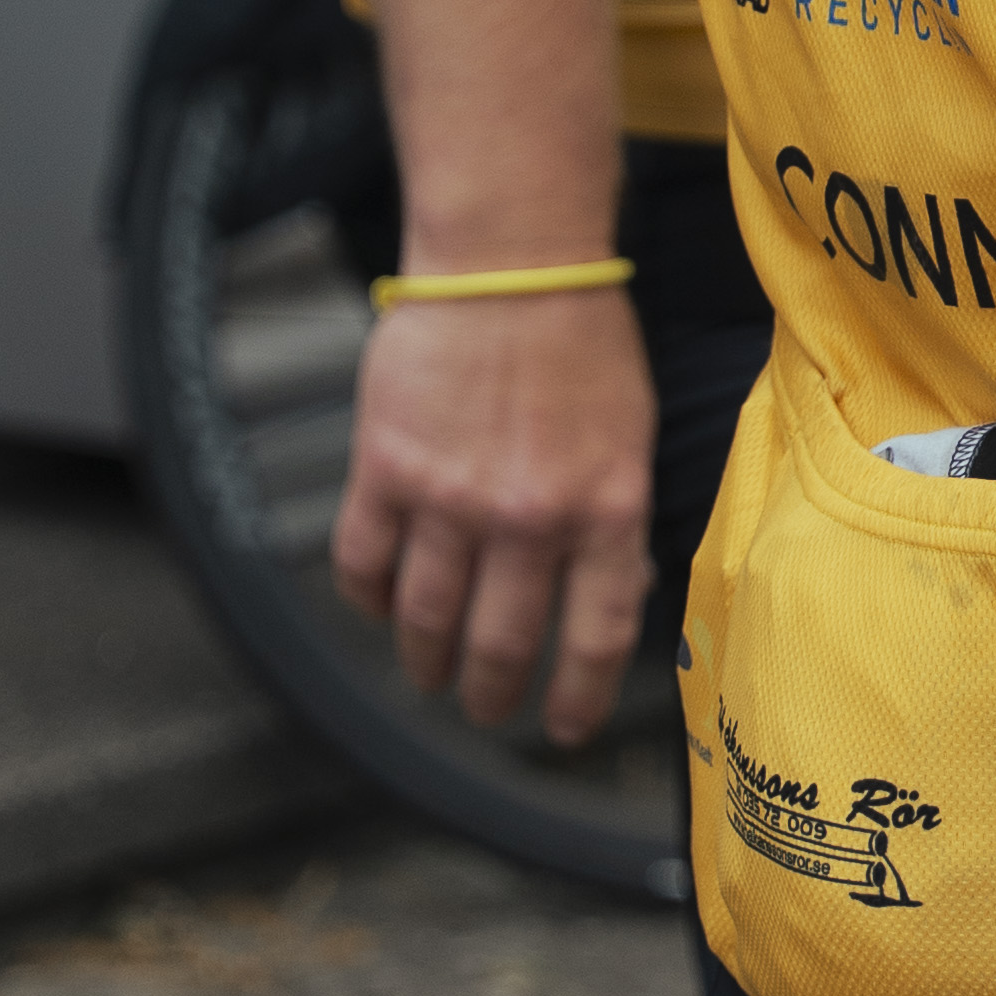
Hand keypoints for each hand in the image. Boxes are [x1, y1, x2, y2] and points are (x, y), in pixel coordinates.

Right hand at [328, 284, 657, 744]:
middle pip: (502, 644)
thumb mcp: (629, 435)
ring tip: (429, 676)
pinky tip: (382, 607)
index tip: (558, 731)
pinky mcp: (385, 471)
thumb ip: (613, 517)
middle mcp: (528, 518)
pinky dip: (370, 599)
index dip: (574, 699)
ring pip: (426, 620)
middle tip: (486, 711)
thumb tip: (611, 594)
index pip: (595, 637)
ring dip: (425, 661)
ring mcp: (450, 499)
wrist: (512, 264)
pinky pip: (365, 565)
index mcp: (605, 509)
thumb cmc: (584, 341)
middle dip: (492, 695)